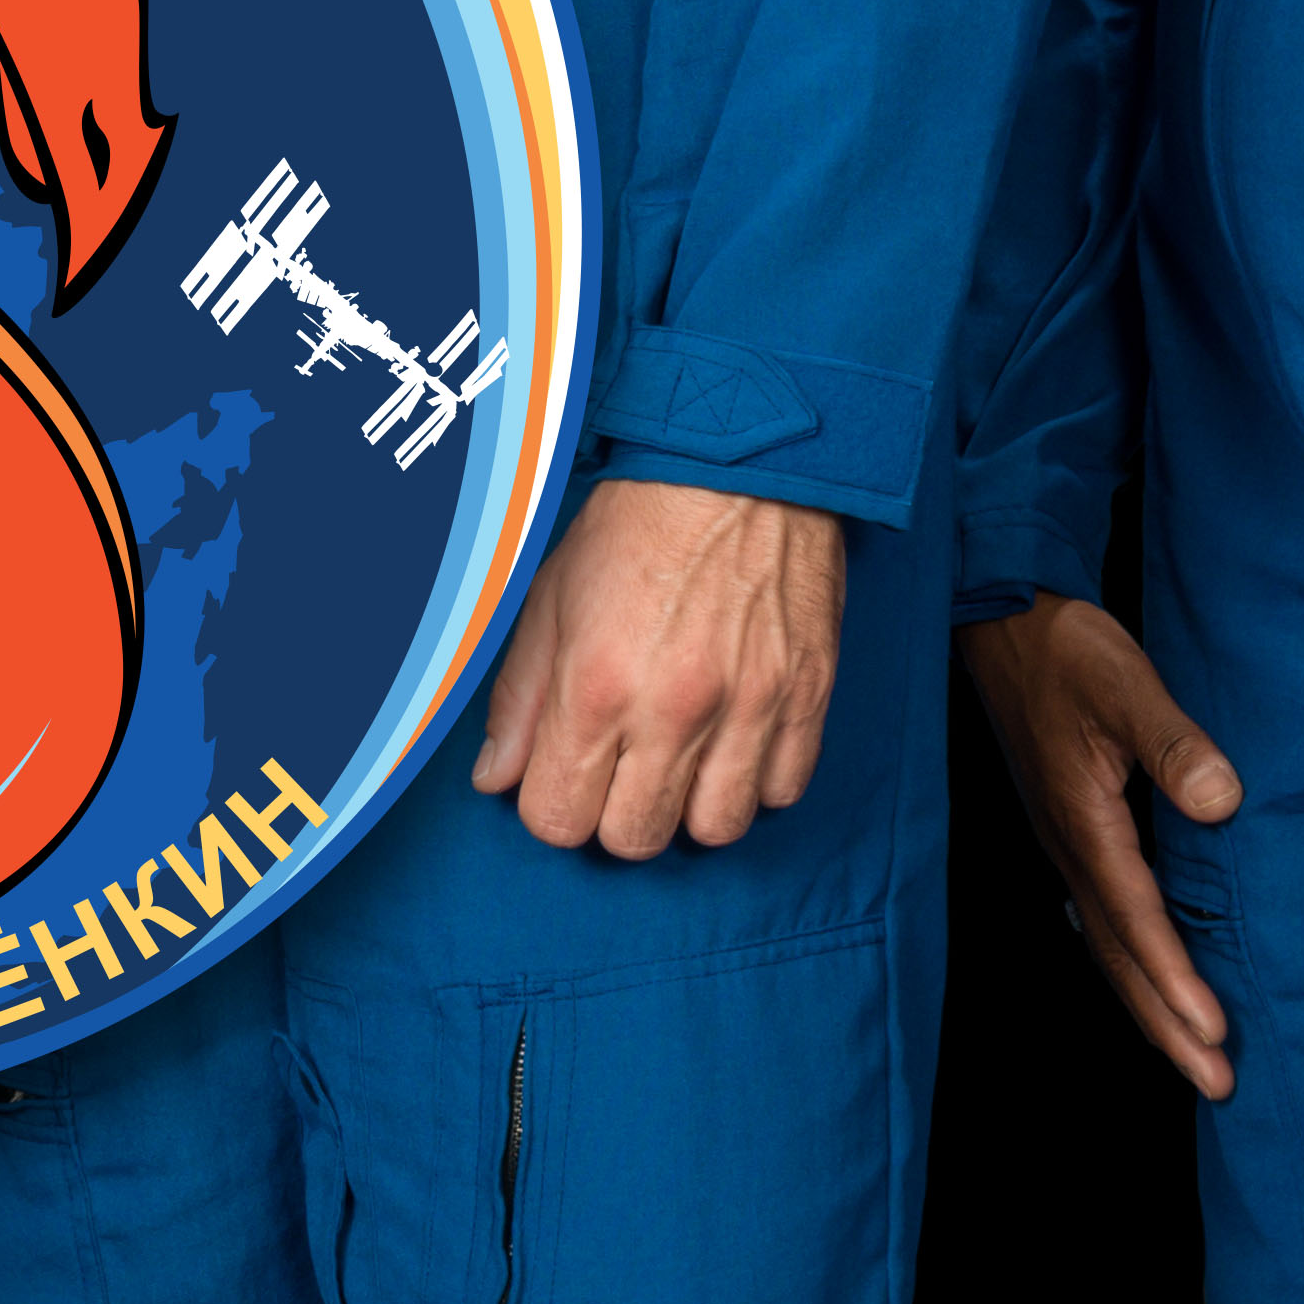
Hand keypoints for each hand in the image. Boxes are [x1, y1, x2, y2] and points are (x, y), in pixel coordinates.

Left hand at [465, 479, 844, 855]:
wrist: (736, 464)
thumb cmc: (635, 524)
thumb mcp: (549, 597)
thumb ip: (518, 699)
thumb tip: (496, 778)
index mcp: (595, 684)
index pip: (559, 819)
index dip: (554, 804)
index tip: (564, 774)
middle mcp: (672, 708)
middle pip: (635, 838)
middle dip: (617, 811)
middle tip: (621, 761)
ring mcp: (748, 707)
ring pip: (715, 830)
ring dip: (690, 804)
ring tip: (681, 753)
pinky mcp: (807, 697)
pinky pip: (782, 793)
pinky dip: (756, 778)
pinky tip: (735, 736)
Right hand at [956, 593, 1240, 1096]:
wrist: (1002, 618)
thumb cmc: (1064, 647)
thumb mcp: (1125, 682)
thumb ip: (1173, 742)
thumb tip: (1224, 802)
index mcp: (1084, 821)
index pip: (1137, 920)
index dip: (1176, 980)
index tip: (1215, 1035)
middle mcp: (1069, 846)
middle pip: (1119, 957)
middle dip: (1167, 1025)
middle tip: (1216, 1086)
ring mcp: (1064, 842)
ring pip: (1108, 945)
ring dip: (1150, 1004)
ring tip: (1194, 1056)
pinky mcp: (1068, 828)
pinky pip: (1100, 918)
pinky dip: (1130, 962)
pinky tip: (1145, 977)